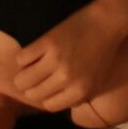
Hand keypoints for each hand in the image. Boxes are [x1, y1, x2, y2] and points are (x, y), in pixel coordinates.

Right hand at [12, 0, 122, 114]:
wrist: (106, 23)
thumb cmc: (103, 53)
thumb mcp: (97, 82)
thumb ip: (78, 97)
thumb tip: (56, 103)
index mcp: (79, 91)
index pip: (49, 105)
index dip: (44, 97)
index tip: (44, 89)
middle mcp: (66, 78)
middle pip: (33, 94)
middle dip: (30, 88)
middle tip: (33, 78)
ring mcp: (55, 60)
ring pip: (22, 80)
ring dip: (22, 75)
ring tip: (27, 69)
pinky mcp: (47, 42)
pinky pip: (22, 59)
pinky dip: (23, 58)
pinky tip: (31, 55)